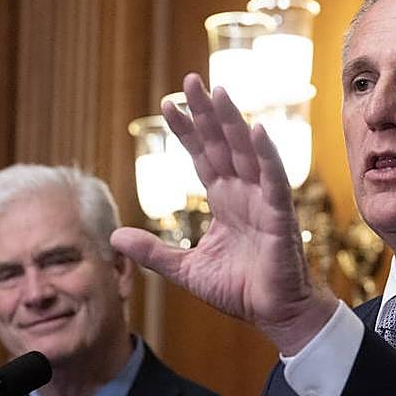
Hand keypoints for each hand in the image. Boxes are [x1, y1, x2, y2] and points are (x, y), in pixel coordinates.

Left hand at [111, 74, 337, 353]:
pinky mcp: (281, 217)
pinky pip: (274, 180)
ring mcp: (264, 201)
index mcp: (224, 201)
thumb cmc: (239, 290)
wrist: (274, 315)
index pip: (202, 157)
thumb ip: (153, 253)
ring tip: (220, 92)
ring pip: (247, 153)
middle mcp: (244, 193)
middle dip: (206, 113)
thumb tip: (114, 237)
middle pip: (222, 144)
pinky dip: (266, 155)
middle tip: (191, 80)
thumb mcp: (185, 270)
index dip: (186, 131)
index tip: (167, 104)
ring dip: (234, 122)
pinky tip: (255, 130)